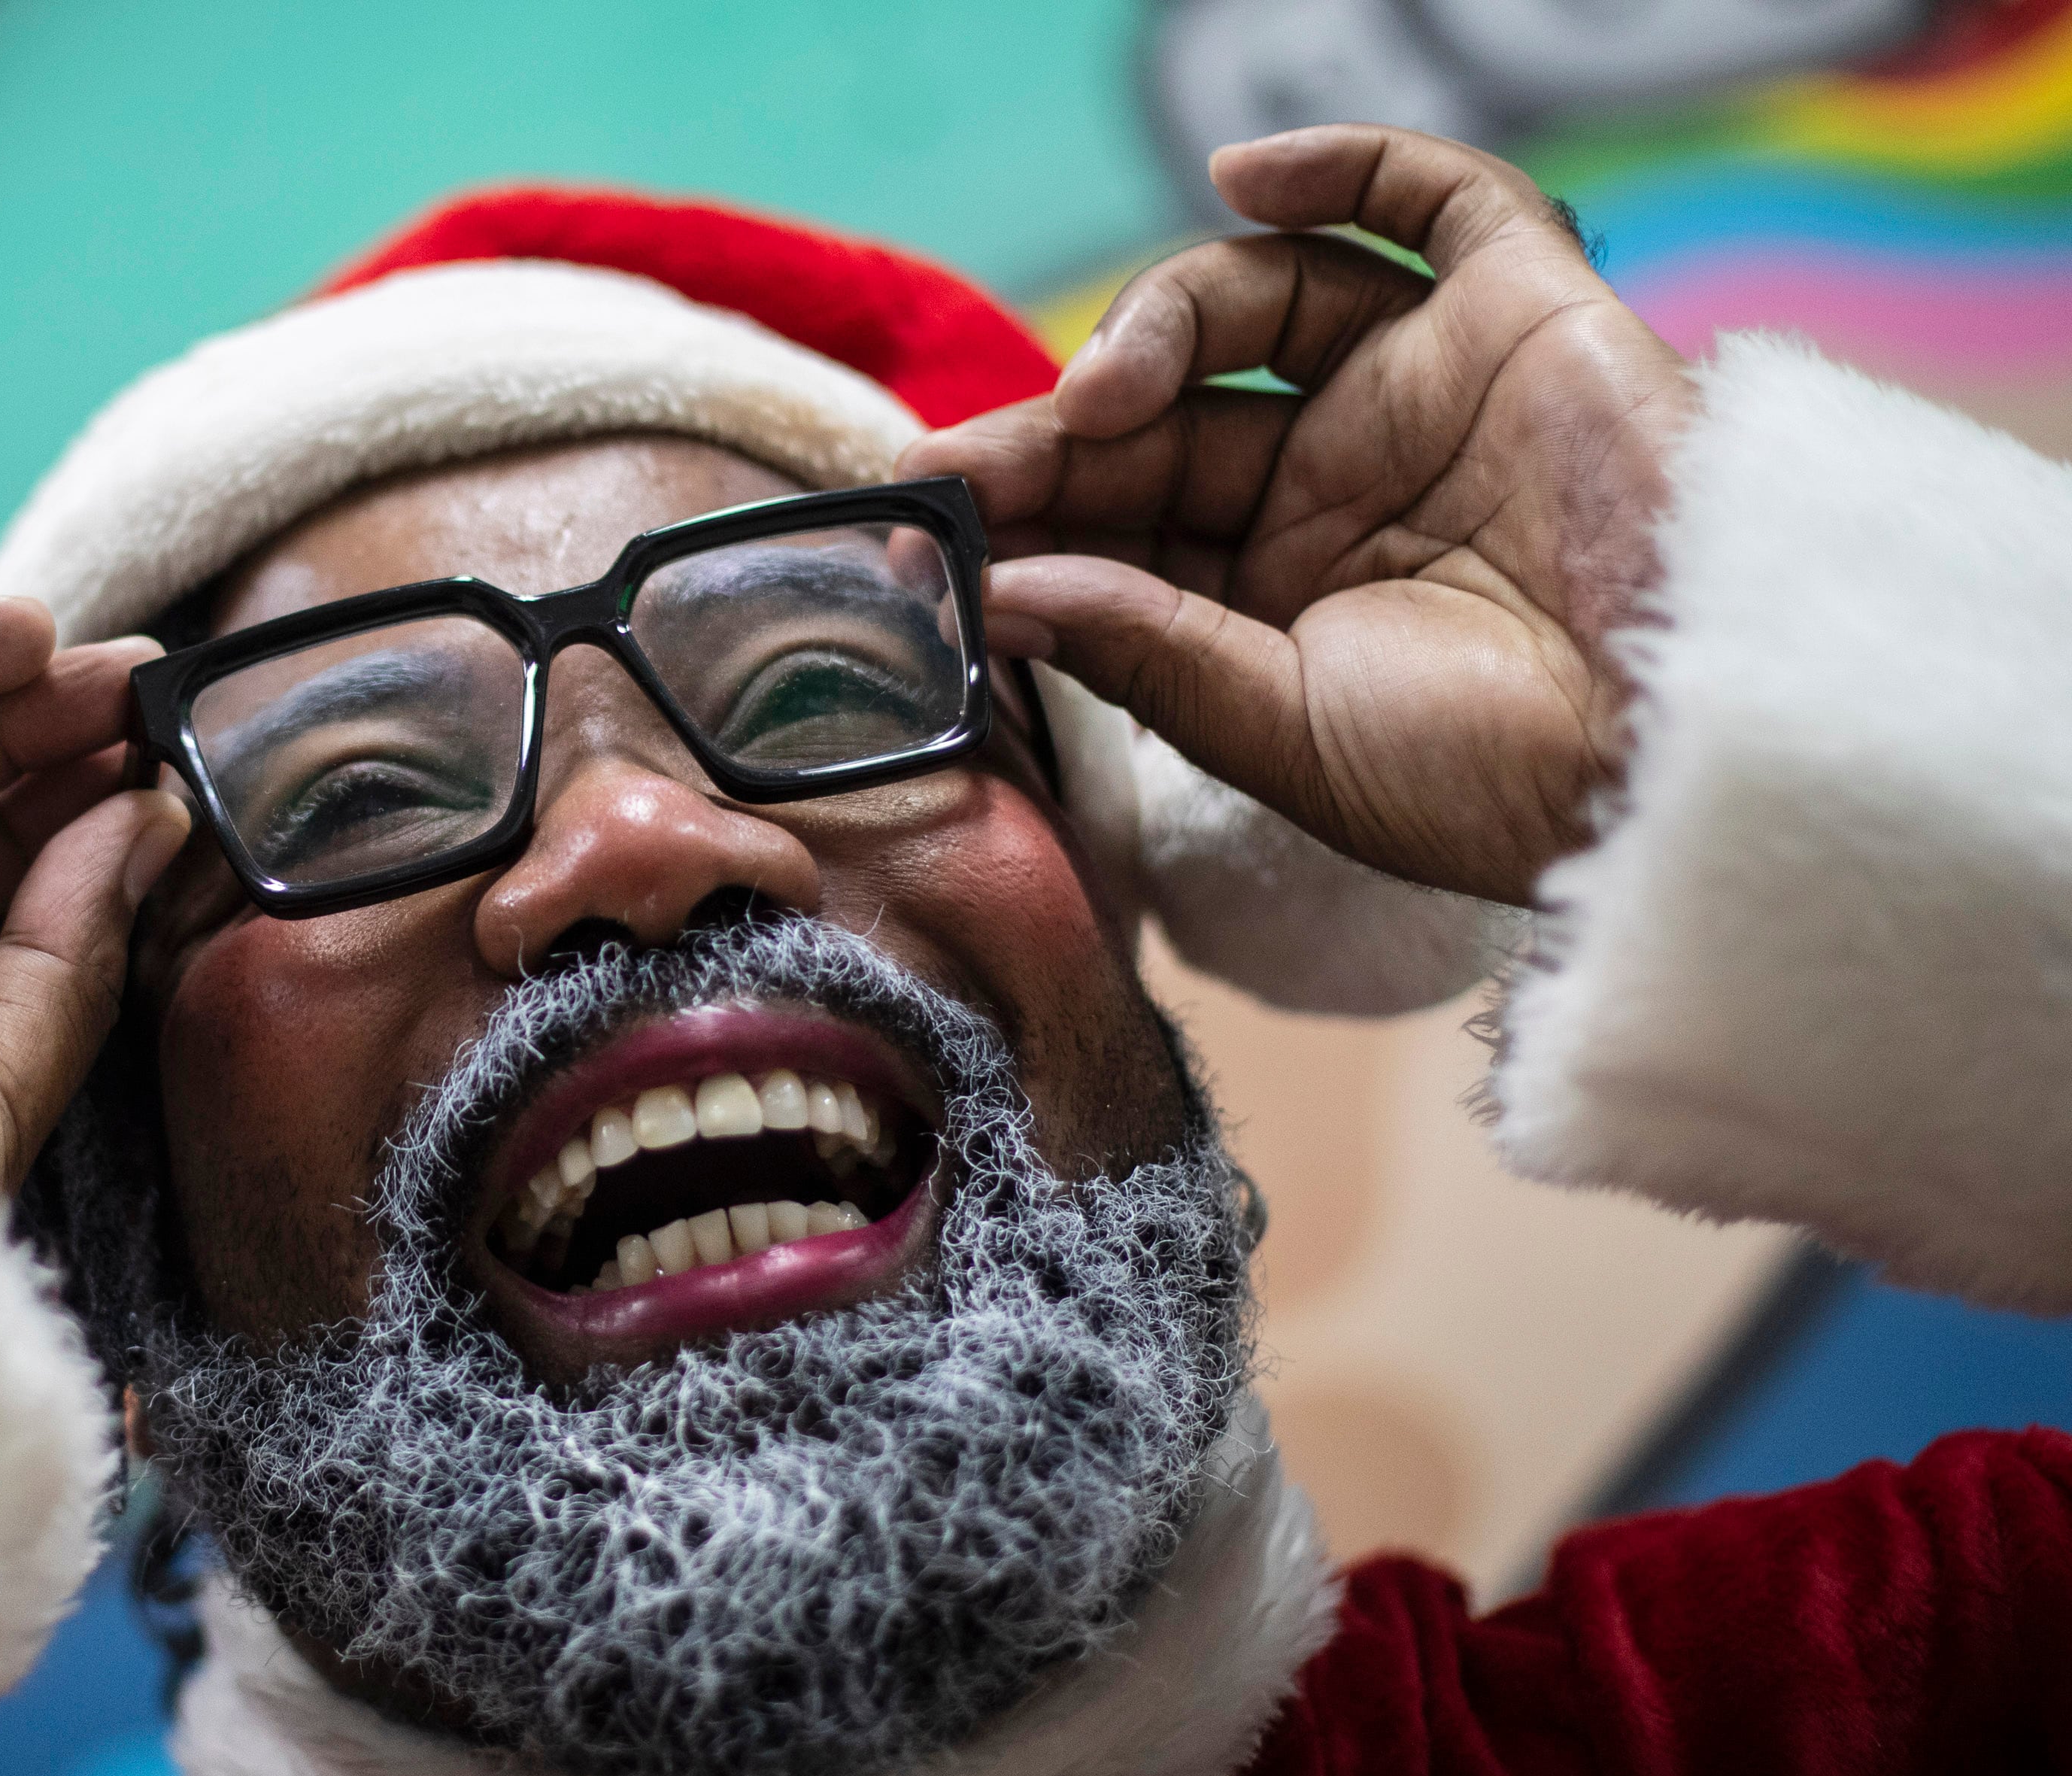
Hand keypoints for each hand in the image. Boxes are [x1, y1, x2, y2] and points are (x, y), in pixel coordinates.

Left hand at [901, 124, 1693, 906]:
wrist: (1677, 753)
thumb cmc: (1490, 779)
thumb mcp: (1279, 729)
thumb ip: (1143, 648)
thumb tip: (1002, 592)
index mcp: (1278, 597)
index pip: (1124, 522)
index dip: (1029, 511)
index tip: (929, 521)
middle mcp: (1340, 485)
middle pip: (1166, 416)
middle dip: (1057, 434)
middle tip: (968, 464)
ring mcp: (1425, 393)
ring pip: (1259, 301)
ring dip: (1156, 324)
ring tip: (1100, 393)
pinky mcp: (1520, 317)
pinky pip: (1427, 201)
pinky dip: (1339, 165)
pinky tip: (1244, 174)